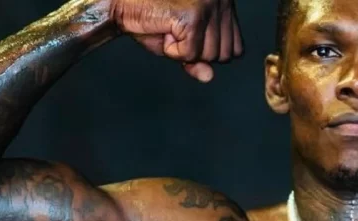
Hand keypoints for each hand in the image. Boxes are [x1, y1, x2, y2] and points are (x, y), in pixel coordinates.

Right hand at [109, 0, 243, 81]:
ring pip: (209, 56)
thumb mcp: (181, 44)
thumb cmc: (151, 19)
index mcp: (225, 4)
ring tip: (169, 29)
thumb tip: (209, 76)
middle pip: (224, 55)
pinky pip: (191, 54)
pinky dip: (173, 50)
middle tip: (175, 32)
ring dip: (184, 50)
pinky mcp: (194, 15)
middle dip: (197, 53)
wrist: (121, 5)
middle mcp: (222, 1)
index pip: (236, 49)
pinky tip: (163, 29)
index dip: (210, 53)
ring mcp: (210, 6)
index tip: (188, 37)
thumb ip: (199, 59)